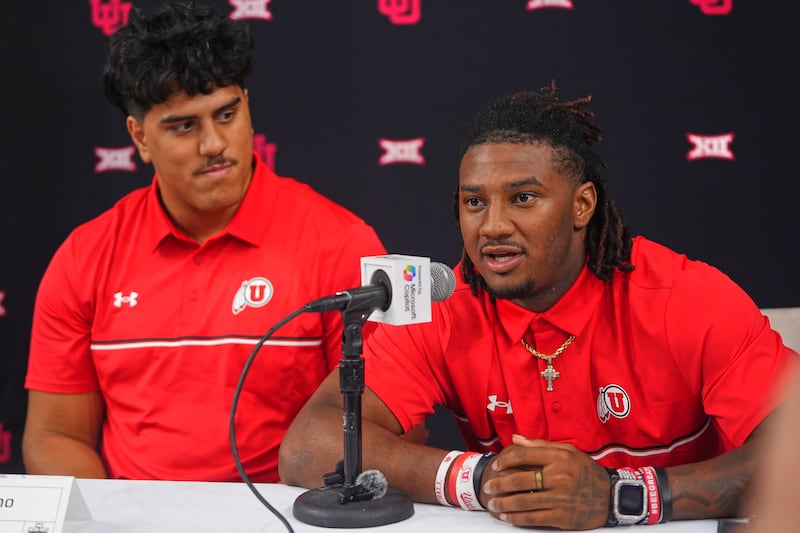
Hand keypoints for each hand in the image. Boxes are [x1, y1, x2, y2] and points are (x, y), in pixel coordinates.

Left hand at [479, 434, 609, 529]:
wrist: (610, 497)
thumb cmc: (585, 471)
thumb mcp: (568, 451)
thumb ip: (540, 444)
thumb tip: (515, 438)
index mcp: (560, 457)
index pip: (524, 456)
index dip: (505, 461)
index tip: (496, 466)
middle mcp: (560, 477)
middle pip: (520, 480)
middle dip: (499, 485)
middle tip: (487, 487)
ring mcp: (561, 498)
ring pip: (523, 501)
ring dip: (503, 504)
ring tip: (492, 504)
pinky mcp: (562, 517)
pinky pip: (533, 518)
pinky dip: (516, 518)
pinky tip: (507, 517)